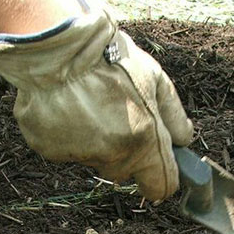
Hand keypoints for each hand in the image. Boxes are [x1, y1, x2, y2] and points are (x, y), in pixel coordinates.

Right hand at [0, 0, 193, 199]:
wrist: (60, 47)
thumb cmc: (110, 58)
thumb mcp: (155, 78)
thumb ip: (174, 115)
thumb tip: (184, 140)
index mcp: (144, 141)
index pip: (160, 186)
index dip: (161, 179)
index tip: (159, 169)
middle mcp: (113, 155)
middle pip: (125, 171)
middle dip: (125, 152)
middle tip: (116, 116)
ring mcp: (79, 155)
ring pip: (94, 159)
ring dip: (95, 141)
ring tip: (88, 104)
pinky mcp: (50, 149)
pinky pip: (65, 149)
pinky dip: (67, 134)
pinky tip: (65, 105)